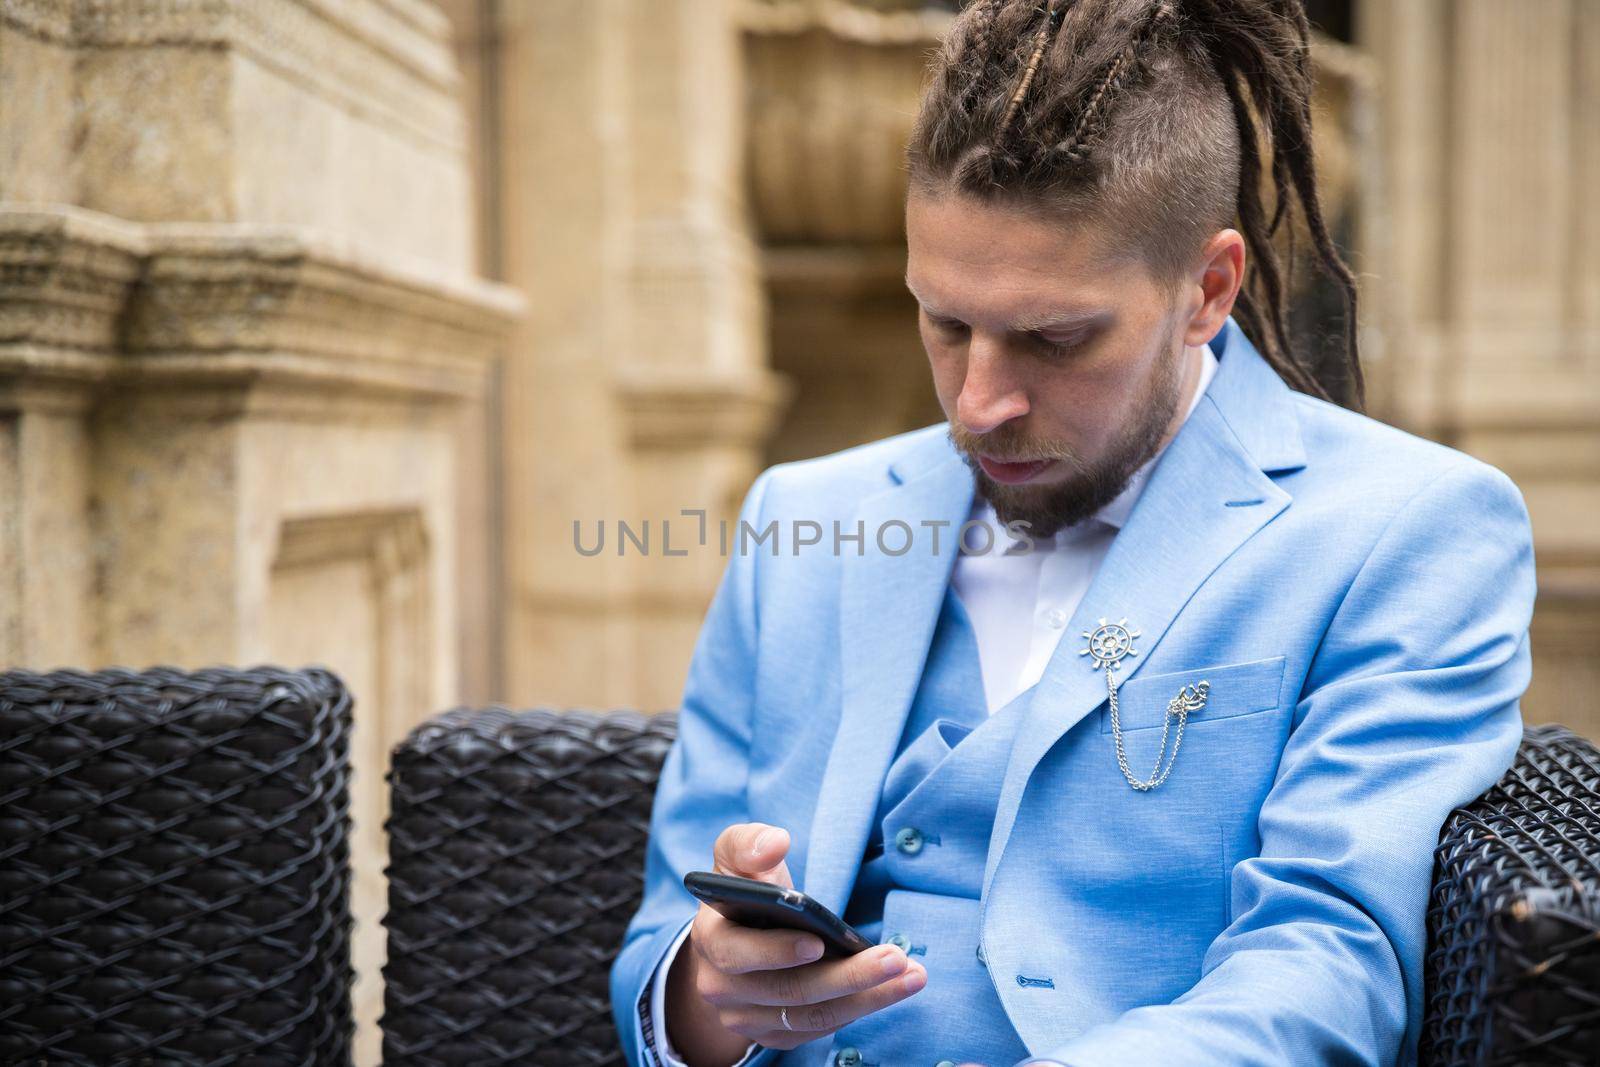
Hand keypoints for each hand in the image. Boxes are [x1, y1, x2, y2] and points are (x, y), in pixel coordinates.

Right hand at [665, 822, 926, 1062]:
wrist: (732, 937)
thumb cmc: (744, 888)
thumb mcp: (736, 857)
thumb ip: (749, 843)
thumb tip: (776, 841)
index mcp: (711, 941)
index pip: (738, 954)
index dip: (777, 952)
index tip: (820, 942)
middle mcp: (722, 988)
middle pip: (789, 991)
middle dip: (847, 976)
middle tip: (896, 958)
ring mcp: (747, 1018)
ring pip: (812, 1017)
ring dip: (867, 998)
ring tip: (911, 974)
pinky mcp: (774, 1034)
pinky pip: (820, 1029)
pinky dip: (859, 1009)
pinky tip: (892, 988)